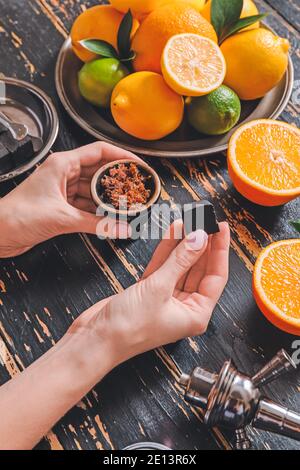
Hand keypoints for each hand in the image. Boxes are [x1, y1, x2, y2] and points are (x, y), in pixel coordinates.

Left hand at [0, 142, 139, 256]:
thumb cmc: (17, 215)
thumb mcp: (62, 218)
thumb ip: (96, 224)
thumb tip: (121, 228)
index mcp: (62, 164)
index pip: (99, 151)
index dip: (122, 157)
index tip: (138, 165)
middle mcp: (64, 174)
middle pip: (99, 171)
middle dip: (118, 181)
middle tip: (136, 188)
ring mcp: (63, 190)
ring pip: (93, 189)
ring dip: (109, 198)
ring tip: (127, 205)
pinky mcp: (61, 205)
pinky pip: (86, 205)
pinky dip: (98, 211)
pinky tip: (110, 217)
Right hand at [69, 221, 229, 366]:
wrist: (95, 338)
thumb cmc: (127, 327)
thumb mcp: (158, 288)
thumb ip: (180, 261)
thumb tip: (199, 239)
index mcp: (196, 314)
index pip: (216, 276)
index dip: (220, 250)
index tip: (221, 228)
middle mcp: (184, 308)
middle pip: (199, 269)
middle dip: (201, 244)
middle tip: (204, 220)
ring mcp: (166, 299)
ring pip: (180, 265)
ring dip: (183, 243)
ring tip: (189, 220)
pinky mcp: (149, 291)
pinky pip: (164, 267)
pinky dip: (167, 250)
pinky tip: (173, 232)